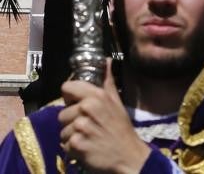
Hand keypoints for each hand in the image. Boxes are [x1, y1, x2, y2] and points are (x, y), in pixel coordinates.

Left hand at [59, 59, 153, 173]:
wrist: (128, 155)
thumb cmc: (121, 128)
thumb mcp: (117, 102)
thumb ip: (107, 81)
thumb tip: (106, 60)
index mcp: (97, 96)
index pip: (67, 87)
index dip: (70, 97)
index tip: (77, 104)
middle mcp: (87, 109)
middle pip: (62, 113)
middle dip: (72, 121)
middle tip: (88, 126)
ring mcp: (81, 127)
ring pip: (63, 130)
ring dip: (72, 136)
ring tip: (88, 137)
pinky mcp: (75, 144)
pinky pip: (65, 144)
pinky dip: (73, 148)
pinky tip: (86, 147)